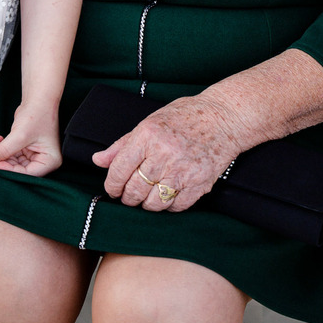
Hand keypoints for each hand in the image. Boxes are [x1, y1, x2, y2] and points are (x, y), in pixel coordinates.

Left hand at [0, 104, 61, 175]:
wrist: (37, 97)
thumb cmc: (38, 113)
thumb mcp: (20, 135)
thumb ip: (5, 150)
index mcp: (50, 160)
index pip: (29, 173)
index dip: (12, 171)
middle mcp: (43, 158)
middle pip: (21, 168)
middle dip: (6, 162)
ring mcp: (34, 151)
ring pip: (15, 160)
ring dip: (2, 154)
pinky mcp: (26, 145)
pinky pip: (12, 151)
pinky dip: (3, 147)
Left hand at [92, 95, 241, 212]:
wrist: (224, 118)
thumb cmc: (185, 117)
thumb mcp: (149, 123)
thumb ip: (122, 144)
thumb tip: (98, 160)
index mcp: (147, 135)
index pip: (119, 169)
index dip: (112, 185)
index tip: (113, 190)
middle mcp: (164, 153)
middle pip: (135, 190)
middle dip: (128, 197)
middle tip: (129, 195)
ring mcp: (183, 170)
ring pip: (154, 203)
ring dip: (147, 204)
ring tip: (147, 196)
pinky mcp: (200, 184)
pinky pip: (176, 206)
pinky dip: (169, 205)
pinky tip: (168, 195)